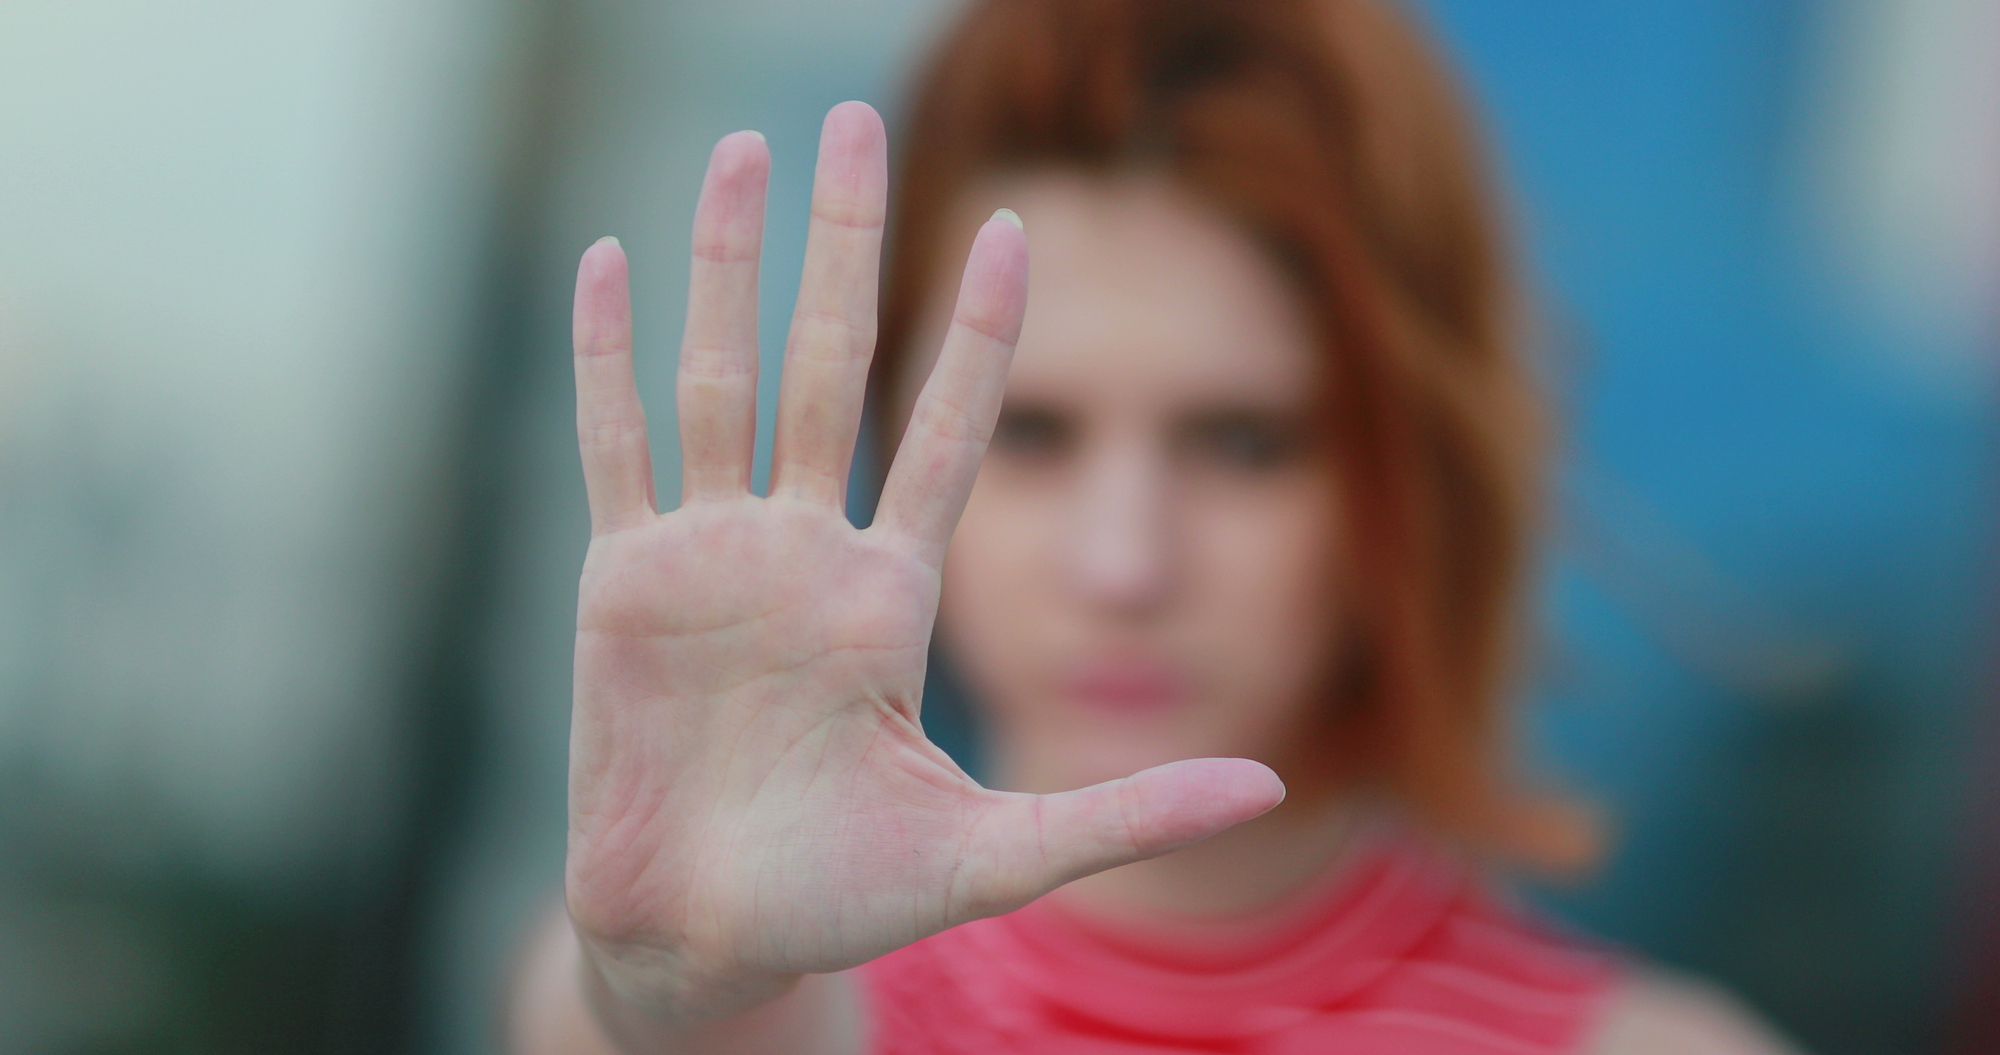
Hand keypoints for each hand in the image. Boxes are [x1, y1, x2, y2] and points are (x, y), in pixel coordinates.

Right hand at [564, 101, 1284, 1028]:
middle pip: (831, 365)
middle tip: (852, 123)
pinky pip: (616, 448)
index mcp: (893, 600)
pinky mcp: (623, 587)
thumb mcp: (995, 857)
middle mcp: (806, 555)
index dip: (980, 331)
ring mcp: (712, 560)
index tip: (1017, 226)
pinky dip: (608, 359)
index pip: (949, 431)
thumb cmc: (844, 903)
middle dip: (844, 244)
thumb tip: (1271, 787)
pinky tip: (609, 261)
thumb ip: (1125, 813)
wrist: (705, 944)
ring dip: (729, 266)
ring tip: (745, 151)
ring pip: (722, 379)